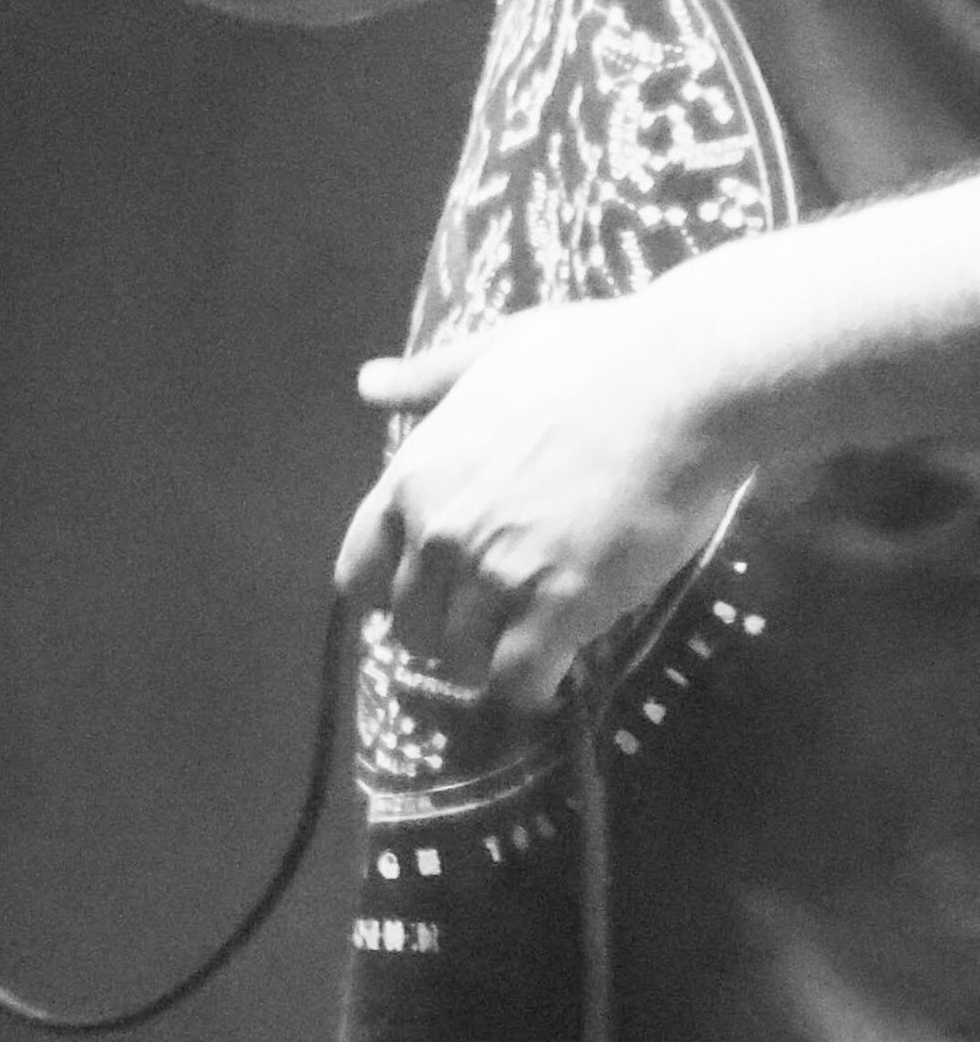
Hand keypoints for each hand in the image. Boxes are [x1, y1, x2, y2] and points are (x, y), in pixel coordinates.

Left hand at [336, 294, 747, 714]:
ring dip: (493, 661)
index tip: (433, 591)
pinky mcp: (559, 607)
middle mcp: (438, 534)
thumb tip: (367, 383)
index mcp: (413, 478)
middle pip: (411, 626)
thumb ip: (428, 380)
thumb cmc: (596, 356)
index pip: (358, 574)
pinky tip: (557, 671)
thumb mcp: (493, 353)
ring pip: (463, 660)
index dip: (394, 591)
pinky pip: (519, 681)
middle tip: (495, 619)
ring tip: (533, 641)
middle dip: (447, 631)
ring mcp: (495, 574)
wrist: (683, 382)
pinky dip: (533, 688)